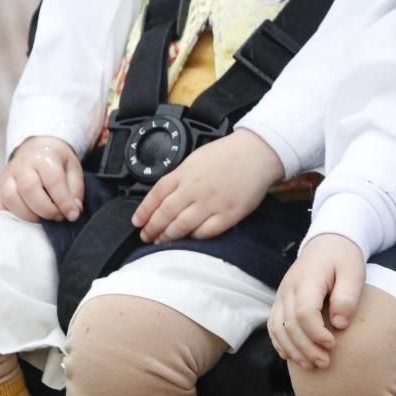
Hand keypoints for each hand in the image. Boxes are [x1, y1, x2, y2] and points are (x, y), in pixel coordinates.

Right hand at [0, 137, 83, 223]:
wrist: (36, 148)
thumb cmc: (57, 161)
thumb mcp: (73, 169)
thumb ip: (75, 191)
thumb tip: (73, 212)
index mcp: (45, 157)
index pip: (53, 181)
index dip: (63, 202)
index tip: (72, 215)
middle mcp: (22, 165)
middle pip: (29, 190)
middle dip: (45, 210)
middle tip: (57, 217)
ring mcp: (6, 175)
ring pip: (9, 198)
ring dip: (27, 215)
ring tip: (41, 219)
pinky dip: (5, 213)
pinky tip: (20, 217)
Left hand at [132, 131, 284, 242]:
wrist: (257, 153)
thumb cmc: (227, 154)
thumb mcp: (195, 159)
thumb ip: (180, 177)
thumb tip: (163, 197)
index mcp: (184, 173)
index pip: (156, 195)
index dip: (144, 211)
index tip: (137, 223)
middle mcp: (194, 189)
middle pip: (165, 213)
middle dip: (153, 228)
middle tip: (147, 237)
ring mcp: (211, 203)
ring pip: (182, 226)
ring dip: (169, 236)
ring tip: (162, 242)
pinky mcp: (228, 214)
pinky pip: (206, 232)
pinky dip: (194, 237)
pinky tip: (189, 238)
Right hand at [269, 234, 365, 368]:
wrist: (327, 243)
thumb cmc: (343, 259)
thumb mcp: (353, 272)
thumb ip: (347, 297)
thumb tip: (339, 324)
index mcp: (307, 280)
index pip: (304, 312)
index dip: (316, 333)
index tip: (332, 344)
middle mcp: (289, 289)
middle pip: (289, 325)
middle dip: (306, 348)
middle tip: (325, 363)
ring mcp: (281, 295)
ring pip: (278, 329)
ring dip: (293, 350)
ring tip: (311, 365)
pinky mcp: (280, 302)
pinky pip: (273, 326)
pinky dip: (280, 344)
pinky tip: (293, 357)